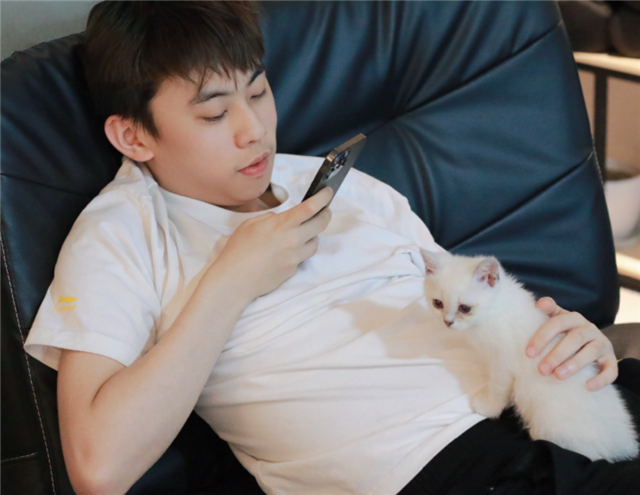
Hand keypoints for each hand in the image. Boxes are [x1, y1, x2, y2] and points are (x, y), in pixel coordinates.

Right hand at [213, 188, 332, 299]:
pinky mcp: (293, 270)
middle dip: (325, 215)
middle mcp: (293, 240)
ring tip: (303, 233)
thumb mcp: (250, 225)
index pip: (311, 208)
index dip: (323, 198)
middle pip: (320, 224)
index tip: (328, 193)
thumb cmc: (238, 251)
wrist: (235, 280)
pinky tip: (285, 252)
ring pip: (315, 243)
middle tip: (324, 211)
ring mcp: (295, 257)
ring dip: (312, 236)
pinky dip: (298, 252)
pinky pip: (302, 258)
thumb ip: (269, 218)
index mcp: (282, 225)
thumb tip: (279, 219)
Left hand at [526, 297, 617, 390]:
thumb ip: (548, 312)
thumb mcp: (556, 321)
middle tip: (542, 370)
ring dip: (575, 364)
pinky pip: (611, 370)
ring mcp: (603, 344)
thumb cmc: (565, 333)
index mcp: (573, 318)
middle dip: (557, 354)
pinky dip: (600, 379)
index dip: (542, 337)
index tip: (529, 353)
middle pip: (575, 338)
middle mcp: (590, 329)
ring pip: (592, 352)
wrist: (590, 344)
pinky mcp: (611, 361)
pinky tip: (587, 387)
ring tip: (558, 376)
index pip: (557, 323)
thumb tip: (539, 303)